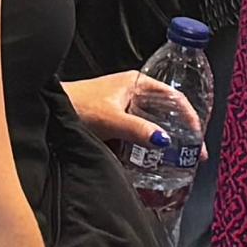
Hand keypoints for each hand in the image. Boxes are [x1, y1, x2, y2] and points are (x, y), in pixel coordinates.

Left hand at [62, 68, 200, 160]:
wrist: (48, 111)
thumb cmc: (75, 105)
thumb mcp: (110, 119)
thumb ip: (137, 129)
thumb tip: (164, 140)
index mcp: (137, 83)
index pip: (175, 98)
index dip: (191, 117)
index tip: (198, 139)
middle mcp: (133, 94)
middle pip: (167, 113)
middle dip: (182, 133)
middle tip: (192, 155)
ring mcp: (124, 109)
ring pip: (153, 125)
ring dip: (164, 142)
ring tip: (177, 162)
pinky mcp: (115, 124)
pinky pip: (138, 135)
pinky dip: (147, 148)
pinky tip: (152, 163)